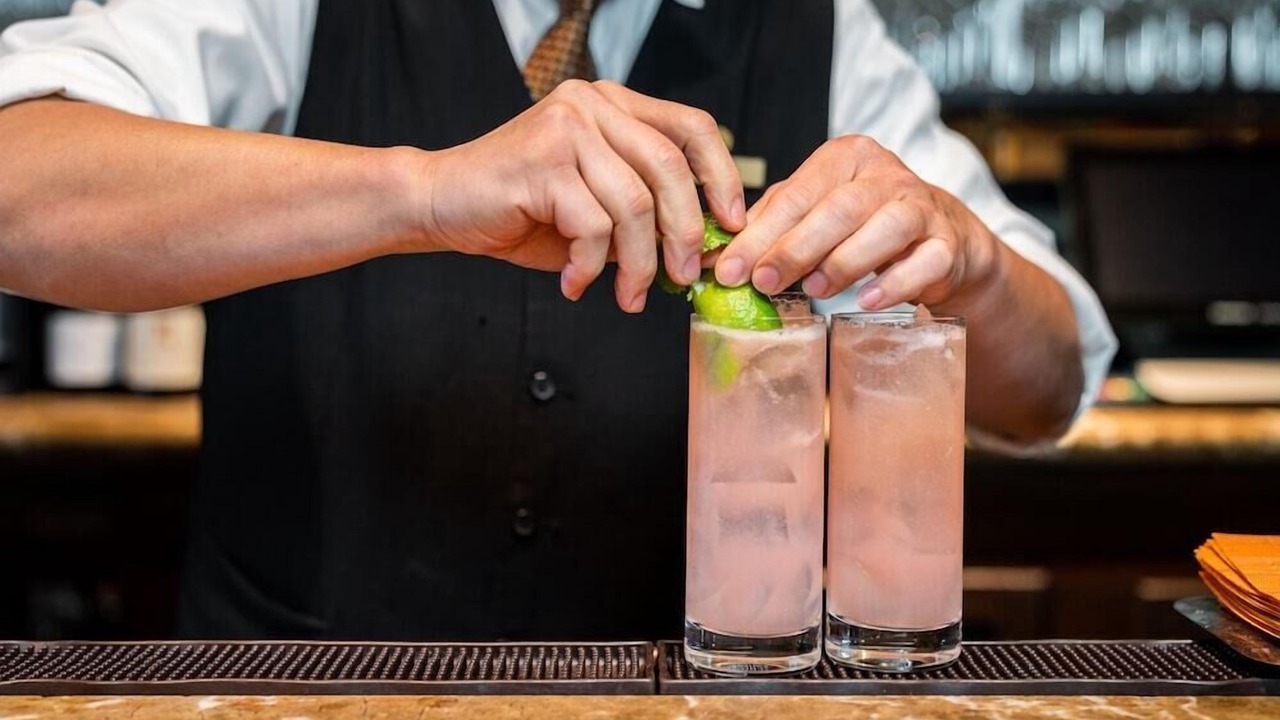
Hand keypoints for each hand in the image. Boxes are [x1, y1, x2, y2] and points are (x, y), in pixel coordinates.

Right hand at [415, 80, 744, 312]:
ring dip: (637, 263)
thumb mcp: (596, 206)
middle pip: (669, 168)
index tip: (732, 223)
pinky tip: (574, 283)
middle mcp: (592, 104)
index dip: (722, 176)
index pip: (691, 127)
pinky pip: (591, 225)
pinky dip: (589, 266)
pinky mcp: (541, 160)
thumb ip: (644, 213)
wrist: (441, 204)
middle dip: (685, 232)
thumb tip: (701, 248)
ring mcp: (566, 126)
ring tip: (627, 295)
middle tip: (682, 278)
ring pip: (634, 204)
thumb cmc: (521, 211)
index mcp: (614, 105)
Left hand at [713, 135, 997, 310]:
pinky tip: (865, 301)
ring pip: (885, 228)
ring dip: (844, 261)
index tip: (729, 270)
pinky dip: (894, 283)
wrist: (937, 240)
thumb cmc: (861, 225)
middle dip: (795, 248)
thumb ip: (772, 225)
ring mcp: (921, 206)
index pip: (796, 195)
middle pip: (838, 209)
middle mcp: (885, 174)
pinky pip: (924, 262)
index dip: (759, 235)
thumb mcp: (814, 212)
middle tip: (763, 282)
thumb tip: (720, 257)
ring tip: (814, 289)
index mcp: (845, 157)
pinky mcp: (947, 243)